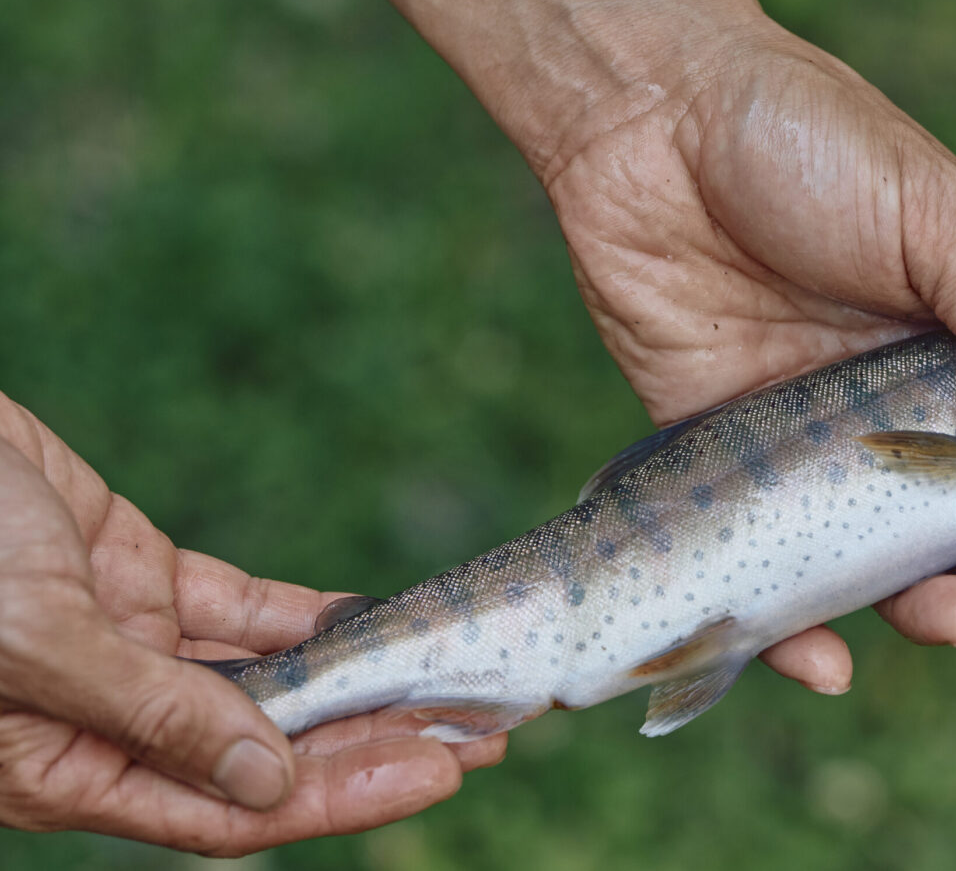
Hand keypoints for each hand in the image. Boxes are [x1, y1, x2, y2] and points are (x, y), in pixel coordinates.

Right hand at [0, 396, 504, 854]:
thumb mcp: (36, 641)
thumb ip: (152, 714)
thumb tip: (269, 782)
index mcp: (67, 770)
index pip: (231, 812)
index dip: (339, 798)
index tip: (438, 773)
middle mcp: (107, 719)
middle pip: (265, 751)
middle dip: (372, 743)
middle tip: (478, 729)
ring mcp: (125, 645)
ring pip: (263, 680)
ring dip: (351, 680)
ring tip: (444, 675)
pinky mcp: (135, 575)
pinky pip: (239, 608)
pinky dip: (303, 615)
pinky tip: (369, 618)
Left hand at [542, 27, 955, 691]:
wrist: (647, 120)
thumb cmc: (802, 137)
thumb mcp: (929, 207)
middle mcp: (891, 404)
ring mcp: (809, 440)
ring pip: (875, 559)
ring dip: (921, 610)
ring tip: (950, 621)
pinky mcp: (722, 460)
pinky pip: (763, 561)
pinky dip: (793, 628)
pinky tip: (821, 661)